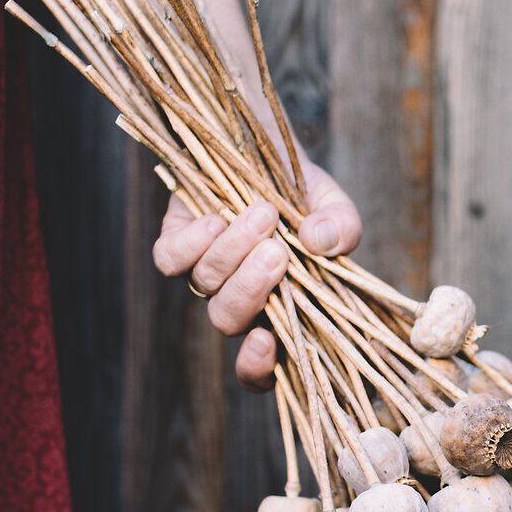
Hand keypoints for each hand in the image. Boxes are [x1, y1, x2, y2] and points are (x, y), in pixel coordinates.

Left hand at [151, 163, 361, 389]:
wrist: (259, 144)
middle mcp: (235, 298)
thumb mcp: (333, 207)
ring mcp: (202, 272)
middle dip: (251, 289)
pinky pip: (169, 259)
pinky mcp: (174, 242)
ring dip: (234, 251)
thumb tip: (319, 243)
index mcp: (277, 309)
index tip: (268, 341)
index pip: (260, 367)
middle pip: (230, 320)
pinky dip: (192, 242)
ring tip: (264, 213)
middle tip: (277, 251)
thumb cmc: (301, 190)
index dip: (257, 368)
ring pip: (205, 284)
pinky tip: (216, 218)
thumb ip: (342, 229)